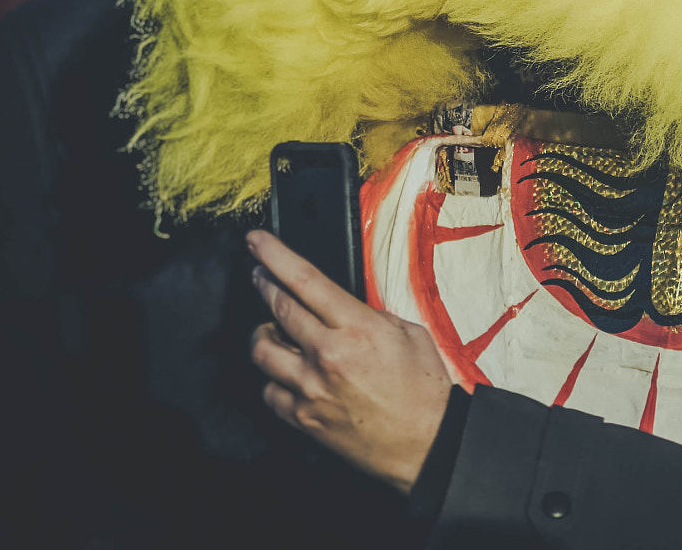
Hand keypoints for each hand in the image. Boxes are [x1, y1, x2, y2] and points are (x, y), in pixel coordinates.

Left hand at [247, 230, 454, 493]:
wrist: (426, 440)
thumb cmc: (423, 386)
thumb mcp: (407, 332)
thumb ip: (368, 316)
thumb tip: (340, 307)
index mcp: (356, 327)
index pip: (304, 280)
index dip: (274, 255)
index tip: (255, 240)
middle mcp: (327, 353)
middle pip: (277, 308)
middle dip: (262, 283)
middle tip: (257, 273)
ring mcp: (310, 387)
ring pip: (262, 350)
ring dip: (262, 333)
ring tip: (270, 329)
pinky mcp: (302, 417)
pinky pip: (269, 391)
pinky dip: (273, 378)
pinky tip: (285, 372)